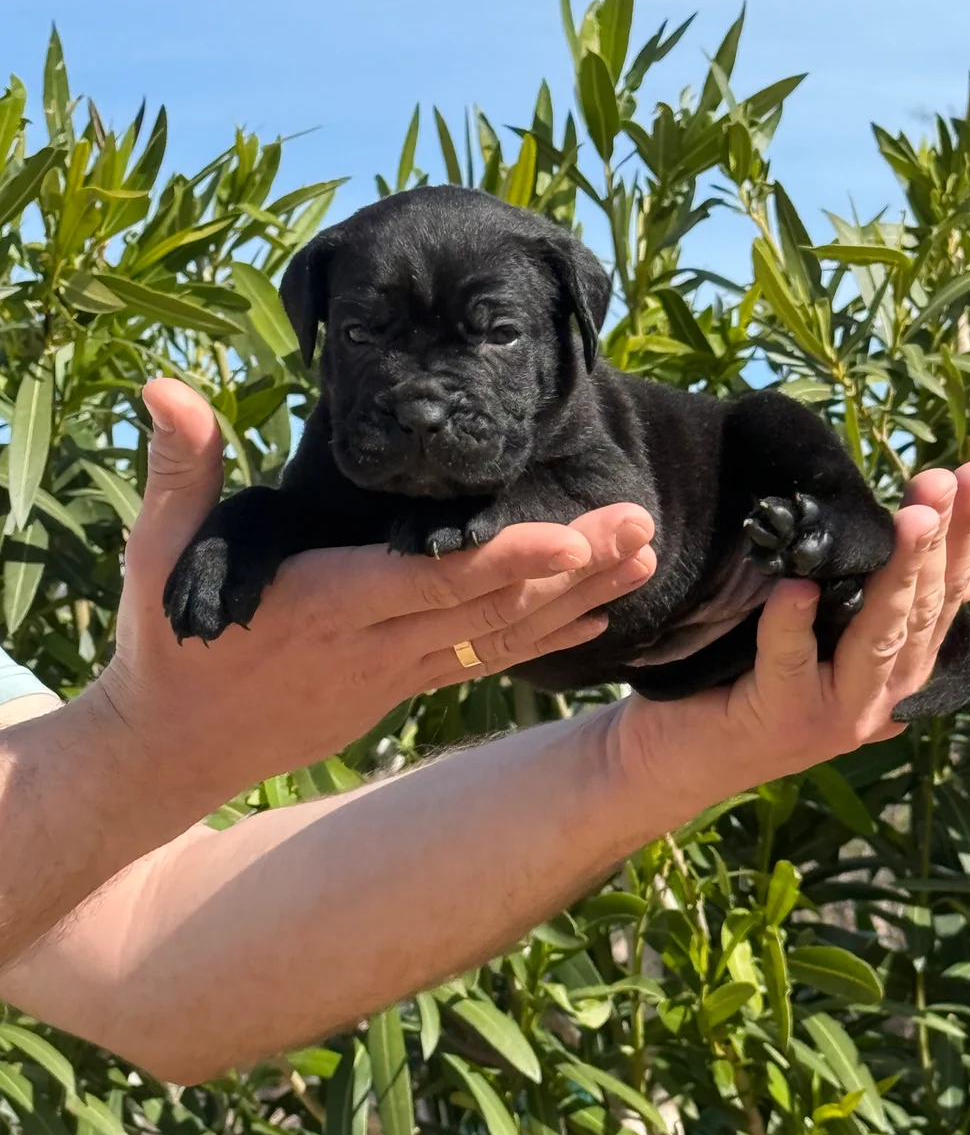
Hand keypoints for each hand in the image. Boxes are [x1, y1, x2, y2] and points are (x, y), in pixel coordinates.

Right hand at [85, 379, 655, 808]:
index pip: (429, 582)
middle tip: (642, 523)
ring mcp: (396, 674)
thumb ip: (180, 471)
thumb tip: (164, 387)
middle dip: (573, 567)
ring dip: (577, 600)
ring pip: (501, 637)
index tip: (572, 536)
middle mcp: (375, 646)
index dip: (504, 561)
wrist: (175, 747)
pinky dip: (543, 639)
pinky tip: (597, 617)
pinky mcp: (403, 688)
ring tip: (643, 557)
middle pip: (490, 606)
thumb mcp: (160, 556)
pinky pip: (486, 662)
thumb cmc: (169, 644)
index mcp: (325, 604)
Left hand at [613, 461, 969, 820]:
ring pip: (880, 637)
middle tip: (940, 481)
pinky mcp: (785, 721)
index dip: (964, 533)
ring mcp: (840, 715)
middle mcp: (884, 695)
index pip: (946, 592)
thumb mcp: (817, 627)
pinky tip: (796, 587)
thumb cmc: (742, 674)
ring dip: (896, 575)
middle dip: (937, 542)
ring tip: (910, 519)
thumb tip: (917, 525)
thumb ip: (861, 592)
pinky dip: (793, 622)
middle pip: (925, 610)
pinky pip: (791, 661)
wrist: (676, 752)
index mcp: (900, 667)